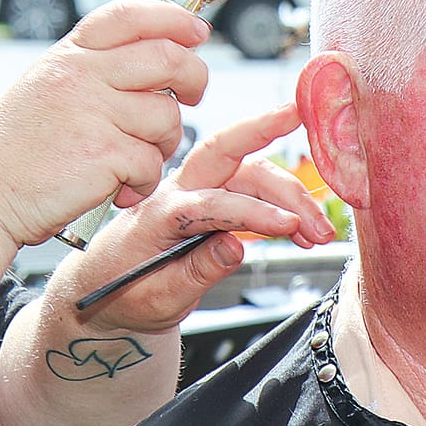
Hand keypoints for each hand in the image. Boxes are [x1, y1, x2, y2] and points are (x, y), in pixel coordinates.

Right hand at [0, 0, 212, 254]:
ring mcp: (92, 113)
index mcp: (67, 55)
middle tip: (193, 96)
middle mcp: (80, 75)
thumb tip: (157, 56)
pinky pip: (151, 163)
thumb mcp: (45, 88)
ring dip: (162, 145)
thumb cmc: (15, 151)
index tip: (196, 32)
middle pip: (167, 58)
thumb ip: (93, 71)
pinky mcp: (102, 155)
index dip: (173, 18)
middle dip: (194, 78)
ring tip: (132, 162)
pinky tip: (117, 190)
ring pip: (166, 117)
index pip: (129, 15)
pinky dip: (142, 182)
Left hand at [59, 102, 338, 333]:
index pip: (212, 203)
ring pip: (249, 173)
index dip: (254, 214)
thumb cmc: (125, 293)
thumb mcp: (156, 297)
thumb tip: (236, 248)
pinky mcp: (212, 200)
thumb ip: (196, 273)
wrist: (105, 290)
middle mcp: (180, 191)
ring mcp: (197, 192)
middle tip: (305, 129)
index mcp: (160, 213)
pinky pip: (253, 191)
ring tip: (320, 230)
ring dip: (290, 193)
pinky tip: (305, 229)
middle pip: (225, 152)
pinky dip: (284, 206)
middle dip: (262, 128)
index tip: (289, 227)